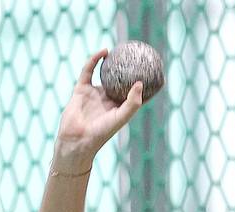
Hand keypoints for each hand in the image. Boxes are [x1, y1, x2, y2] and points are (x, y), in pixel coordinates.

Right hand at [52, 49, 145, 169]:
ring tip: (121, 50)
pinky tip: (105, 51)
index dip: (145, 86)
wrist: (77, 137)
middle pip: (120, 82)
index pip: (135, 96)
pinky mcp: (81, 88)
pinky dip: (95, 60)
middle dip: (129, 71)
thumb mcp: (121, 118)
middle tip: (139, 57)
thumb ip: (132, 103)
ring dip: (111, 63)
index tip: (157, 75)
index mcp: (119, 109)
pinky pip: (89, 70)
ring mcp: (94, 94)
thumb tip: (140, 83)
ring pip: (104, 75)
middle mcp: (108, 100)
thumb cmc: (101, 132)